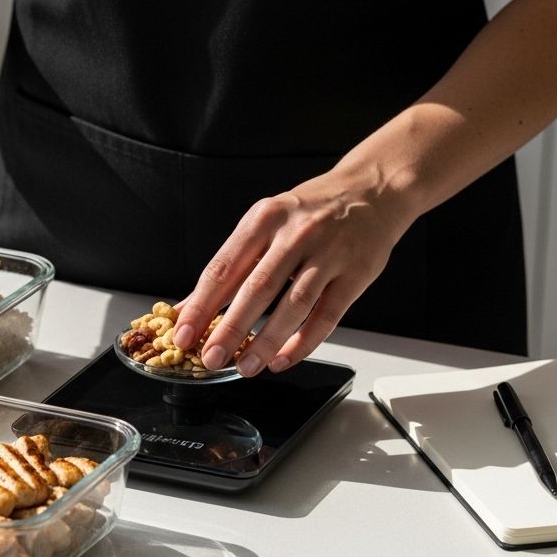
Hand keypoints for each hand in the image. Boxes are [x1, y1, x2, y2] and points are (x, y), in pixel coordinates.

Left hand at [173, 168, 417, 376]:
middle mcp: (296, 233)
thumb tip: (190, 306)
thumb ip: (232, 264)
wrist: (372, 190)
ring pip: (293, 305)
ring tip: (246, 367)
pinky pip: (327, 316)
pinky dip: (303, 343)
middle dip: (230, 328)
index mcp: (265, 218)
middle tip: (211, 357)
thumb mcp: (266, 223)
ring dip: (266, 342)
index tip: (183, 333)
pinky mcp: (356, 274)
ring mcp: (329, 253)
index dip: (201, 305)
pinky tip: (283, 359)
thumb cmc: (312, 212)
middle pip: (257, 288)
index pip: (224, 267)